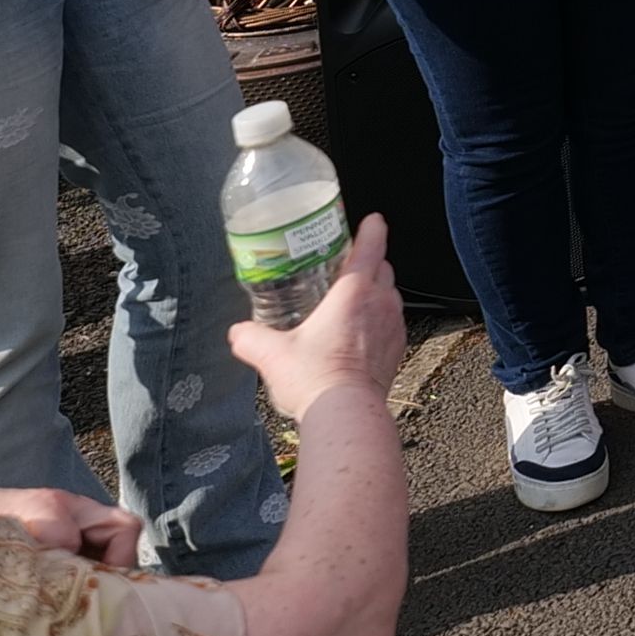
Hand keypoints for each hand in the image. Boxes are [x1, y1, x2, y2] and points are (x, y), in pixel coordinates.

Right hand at [224, 218, 406, 423]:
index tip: (373, 219)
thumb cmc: (315, 379)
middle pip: (383, 269)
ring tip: (352, 299)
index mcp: (354, 293)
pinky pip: (391, 324)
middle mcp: (380, 305)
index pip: (370, 248)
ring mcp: (393, 328)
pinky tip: (358, 333)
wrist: (346, 415)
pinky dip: (379, 320)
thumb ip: (250, 338)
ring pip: (389, 296)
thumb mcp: (271, 354)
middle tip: (349, 261)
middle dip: (370, 261)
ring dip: (375, 292)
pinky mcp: (397, 351)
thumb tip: (237, 333)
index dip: (372, 230)